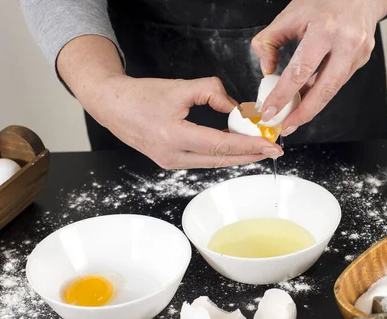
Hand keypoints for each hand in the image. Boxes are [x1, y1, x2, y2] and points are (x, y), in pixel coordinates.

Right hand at [86, 75, 282, 168]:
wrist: (114, 106)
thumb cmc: (142, 95)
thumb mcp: (180, 87)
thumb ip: (212, 91)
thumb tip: (235, 107)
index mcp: (173, 136)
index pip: (220, 145)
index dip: (248, 146)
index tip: (269, 145)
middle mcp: (172, 155)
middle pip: (220, 161)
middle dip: (250, 156)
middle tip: (272, 150)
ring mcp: (170, 163)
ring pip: (212, 163)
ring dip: (237, 157)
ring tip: (258, 148)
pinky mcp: (170, 162)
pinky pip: (202, 161)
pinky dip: (221, 155)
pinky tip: (235, 149)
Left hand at [252, 0, 386, 134]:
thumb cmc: (322, 2)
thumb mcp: (289, 15)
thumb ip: (269, 42)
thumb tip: (266, 71)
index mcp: (325, 30)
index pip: (299, 71)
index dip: (283, 95)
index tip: (270, 112)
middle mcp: (346, 43)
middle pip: (324, 90)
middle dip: (303, 114)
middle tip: (286, 127)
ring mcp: (358, 53)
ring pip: (332, 90)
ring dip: (311, 106)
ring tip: (292, 116)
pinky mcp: (362, 60)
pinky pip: (337, 82)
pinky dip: (320, 91)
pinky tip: (306, 96)